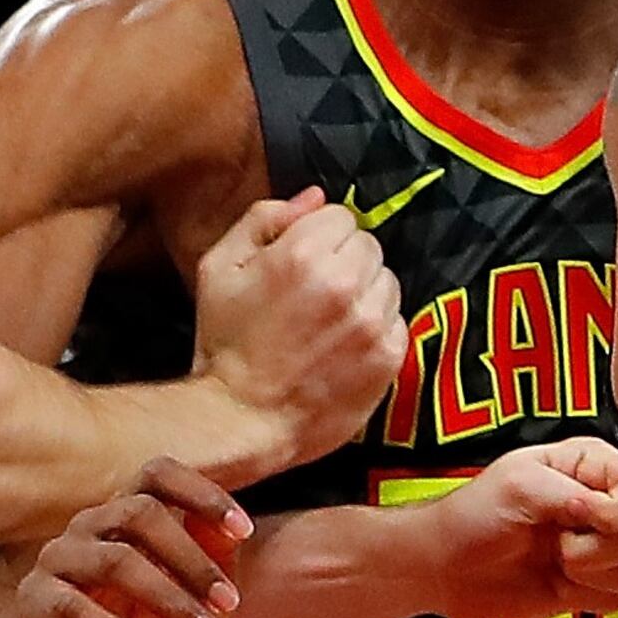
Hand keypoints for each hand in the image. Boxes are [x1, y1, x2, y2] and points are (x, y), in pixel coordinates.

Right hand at [19, 457, 253, 617]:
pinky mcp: (33, 603)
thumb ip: (213, 560)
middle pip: (140, 513)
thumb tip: (231, 530)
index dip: (202, 494)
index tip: (243, 532)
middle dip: (193, 560)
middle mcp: (89, 526)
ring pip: (114, 560)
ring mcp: (56, 560)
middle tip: (230, 605)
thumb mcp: (195, 602)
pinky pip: (72, 608)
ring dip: (168, 598)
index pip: (158, 475)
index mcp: (127, 513)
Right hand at [191, 187, 404, 468]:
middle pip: (368, 245)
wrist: (241, 420)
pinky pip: (397, 321)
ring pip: (387, 281)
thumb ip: (264, 219)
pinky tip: (345, 346)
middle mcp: (344, 283)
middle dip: (344, 262)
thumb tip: (315, 197)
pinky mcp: (389, 356)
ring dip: (365, 294)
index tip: (300, 263)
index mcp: (302, 254)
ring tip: (330, 322)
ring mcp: (371, 322)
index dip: (317, 237)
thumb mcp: (220, 268)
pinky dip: (377, 329)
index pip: (341, 216)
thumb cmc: (225, 343)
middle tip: (314, 295)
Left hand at [409, 438, 617, 617]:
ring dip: (595, 573)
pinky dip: (593, 596)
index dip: (607, 507)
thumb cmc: (473, 516)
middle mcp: (593, 505)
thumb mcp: (520, 486)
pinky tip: (562, 586)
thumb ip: (572, 495)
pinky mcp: (586, 585)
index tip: (574, 514)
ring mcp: (591, 547)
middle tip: (554, 541)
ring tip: (557, 563)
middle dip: (594, 544)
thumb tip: (610, 514)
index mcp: (583, 466)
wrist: (444, 568)